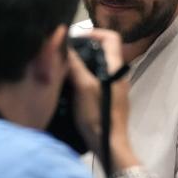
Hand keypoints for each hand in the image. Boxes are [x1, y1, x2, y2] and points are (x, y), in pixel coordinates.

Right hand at [66, 29, 132, 166]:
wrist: (109, 145)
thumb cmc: (98, 115)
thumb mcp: (83, 87)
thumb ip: (75, 64)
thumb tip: (63, 44)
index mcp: (116, 68)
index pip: (111, 38)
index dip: (94, 32)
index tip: (75, 38)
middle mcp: (117, 75)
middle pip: (101, 52)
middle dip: (82, 49)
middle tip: (61, 54)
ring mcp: (113, 89)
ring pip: (96, 67)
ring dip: (79, 65)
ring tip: (59, 68)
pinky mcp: (107, 100)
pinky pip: (94, 81)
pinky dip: (81, 79)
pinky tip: (65, 86)